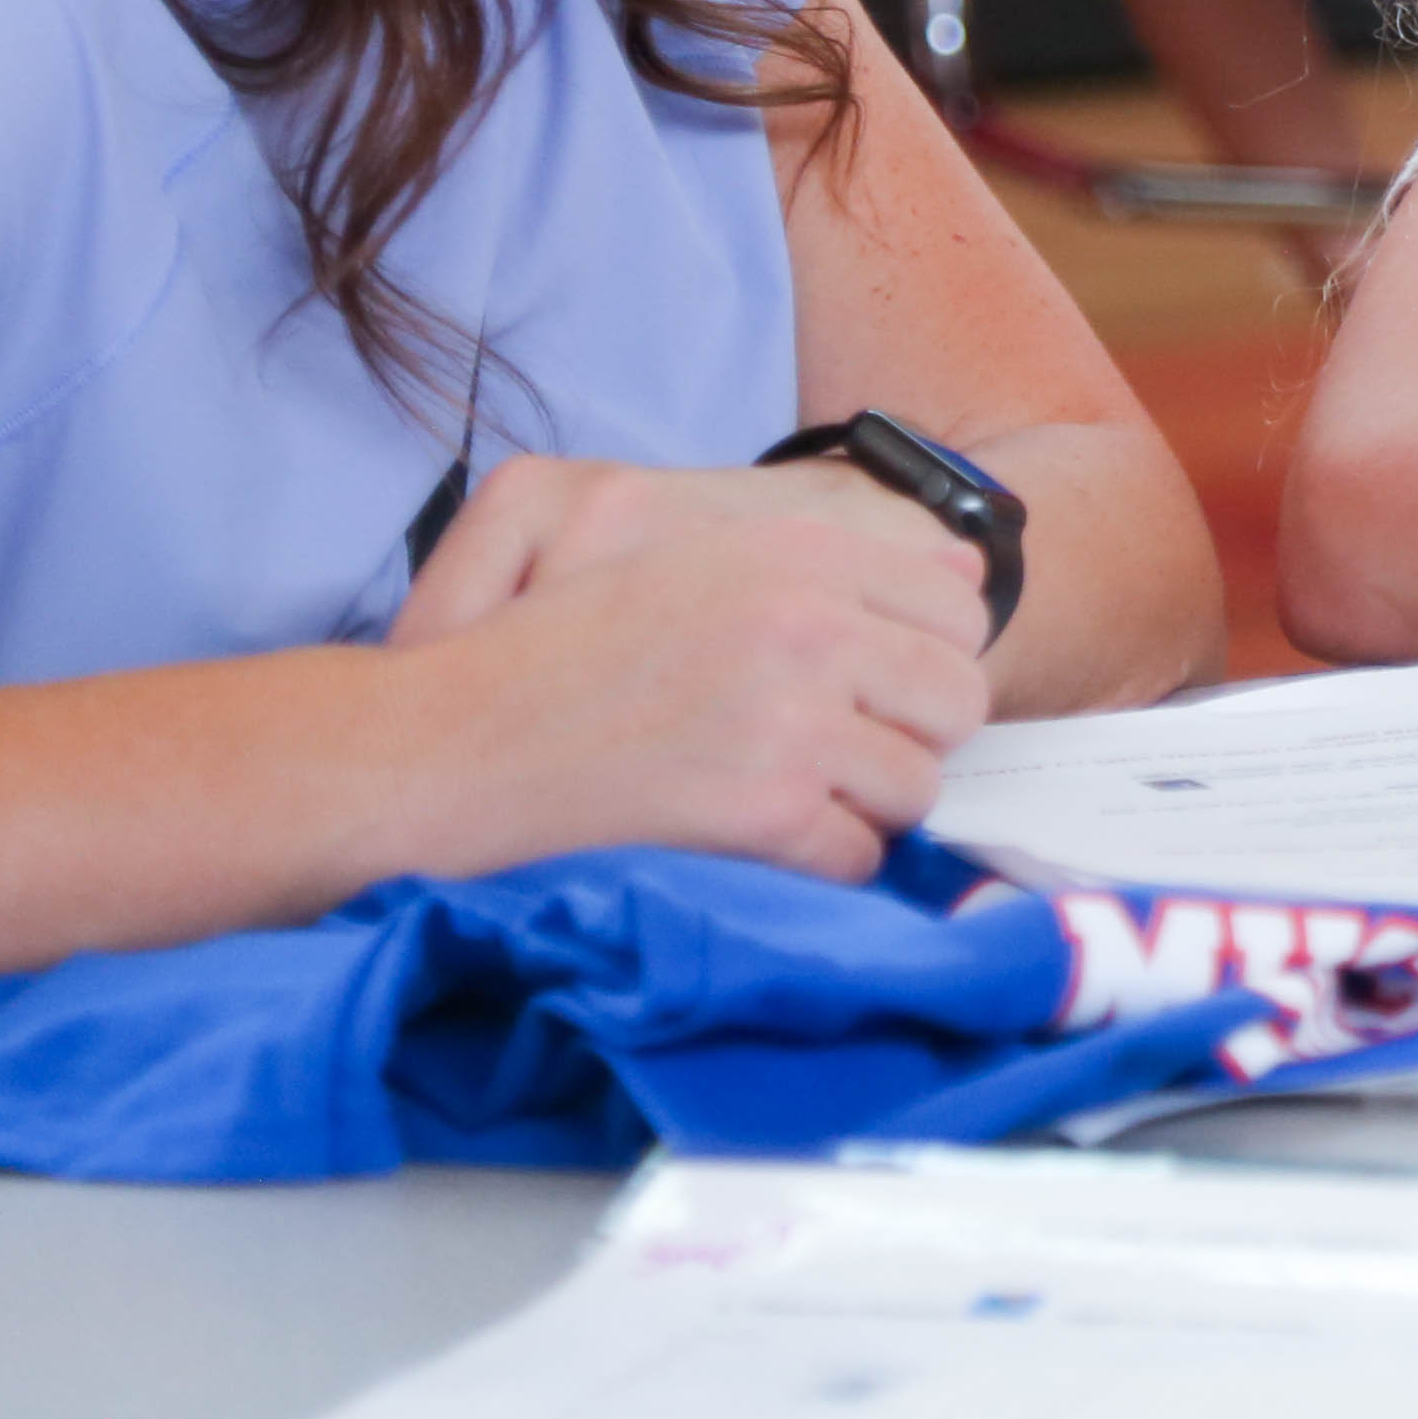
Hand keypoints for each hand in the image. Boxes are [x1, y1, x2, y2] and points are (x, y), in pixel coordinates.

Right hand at [375, 484, 995, 881]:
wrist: (450, 744)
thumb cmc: (560, 656)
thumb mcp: (695, 559)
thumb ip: (831, 564)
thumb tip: (967, 573)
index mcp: (791, 554)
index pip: (956, 605)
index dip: (927, 658)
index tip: (883, 689)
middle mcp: (806, 625)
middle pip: (958, 698)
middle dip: (912, 738)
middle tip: (842, 756)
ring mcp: (789, 716)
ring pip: (918, 784)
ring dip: (866, 806)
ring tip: (791, 799)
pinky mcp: (763, 808)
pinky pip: (860, 855)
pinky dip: (823, 864)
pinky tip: (761, 843)